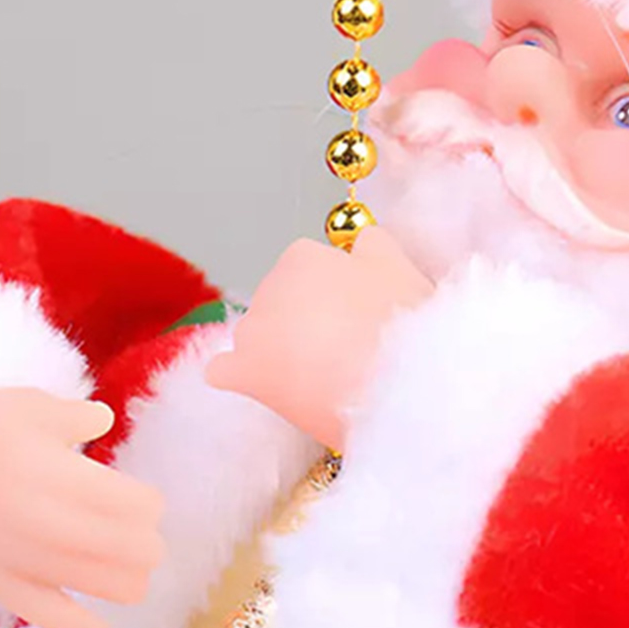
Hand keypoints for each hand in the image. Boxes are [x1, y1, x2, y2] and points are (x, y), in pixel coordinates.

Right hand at [0, 387, 165, 627]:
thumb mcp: (32, 405)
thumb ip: (76, 415)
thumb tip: (104, 419)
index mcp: (50, 472)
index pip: (122, 501)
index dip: (147, 506)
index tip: (151, 505)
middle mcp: (36, 517)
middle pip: (114, 544)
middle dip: (144, 547)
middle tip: (151, 545)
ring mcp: (14, 554)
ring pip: (85, 580)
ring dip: (124, 584)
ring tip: (137, 579)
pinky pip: (39, 613)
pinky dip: (74, 626)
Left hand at [205, 226, 433, 450]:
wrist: (396, 387)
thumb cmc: (403, 325)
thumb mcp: (400, 267)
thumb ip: (374, 245)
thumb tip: (362, 240)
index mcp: (303, 257)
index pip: (311, 269)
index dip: (337, 294)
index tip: (359, 316)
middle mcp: (269, 286)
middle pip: (284, 301)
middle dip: (306, 321)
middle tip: (347, 347)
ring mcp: (252, 331)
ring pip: (258, 335)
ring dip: (278, 349)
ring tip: (321, 376)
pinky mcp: (243, 374)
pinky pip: (225, 370)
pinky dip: (240, 375)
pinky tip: (265, 385)